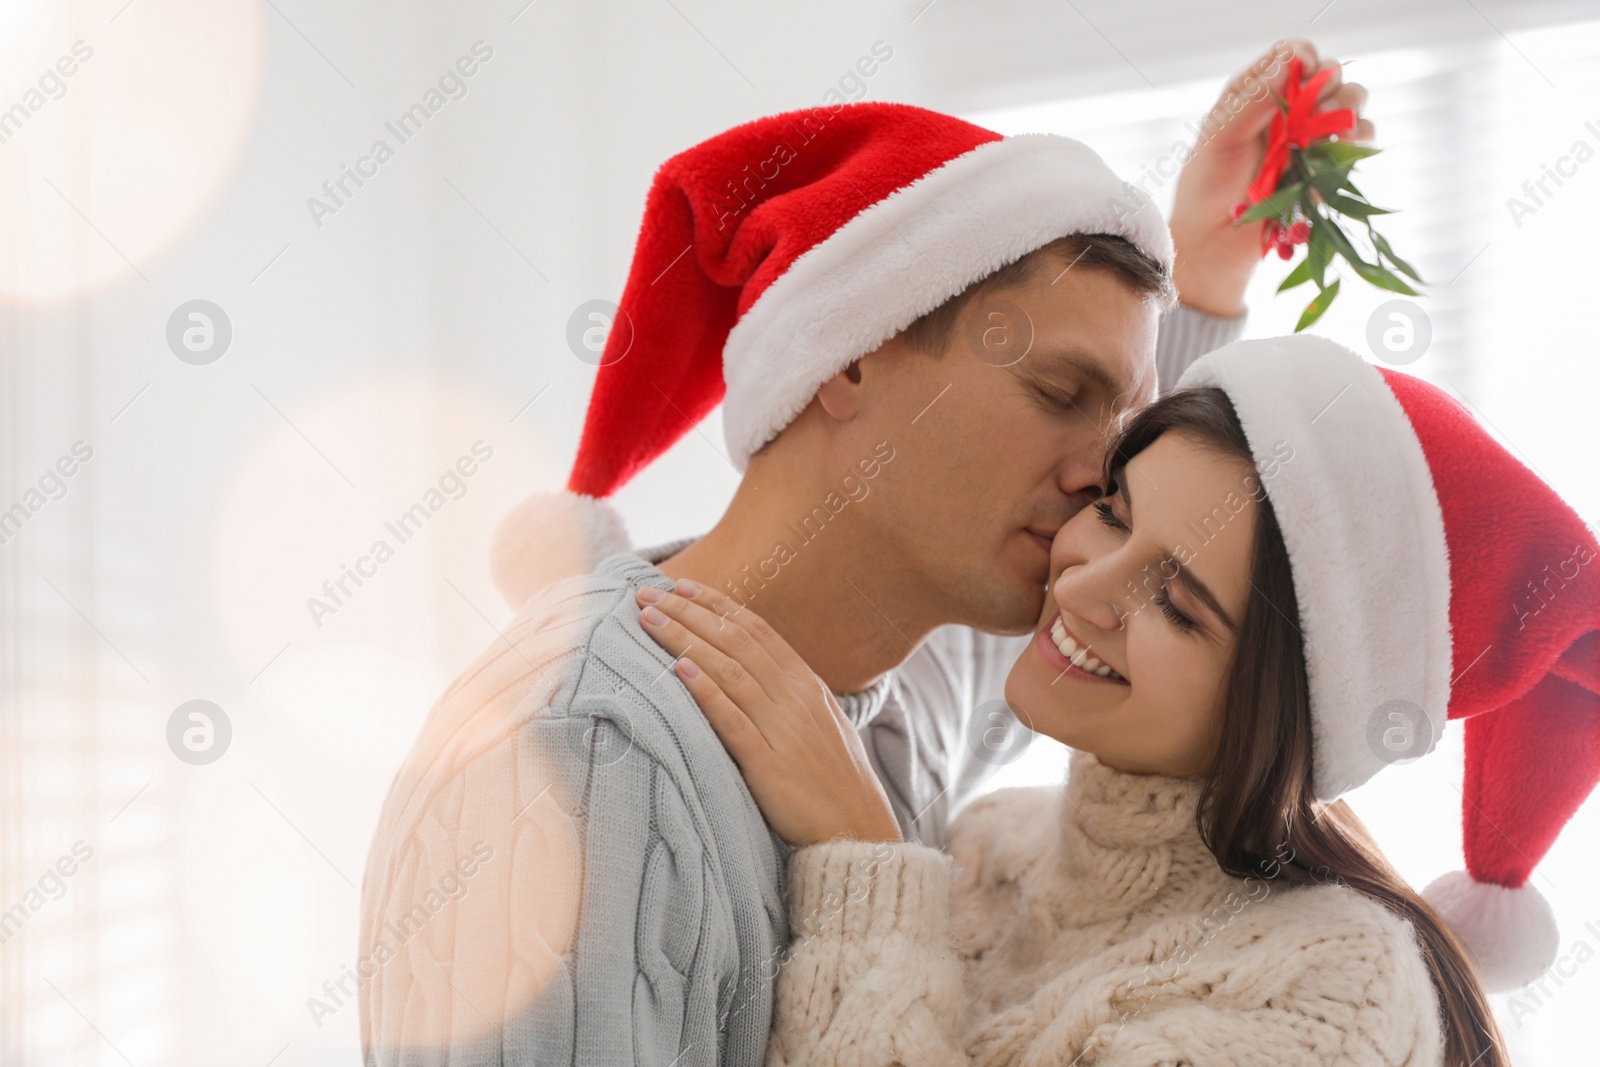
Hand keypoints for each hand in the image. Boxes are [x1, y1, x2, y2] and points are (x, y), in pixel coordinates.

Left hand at [635, 580, 902, 847]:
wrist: (858, 831)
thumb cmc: (835, 781)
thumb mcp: (820, 724)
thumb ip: (789, 696)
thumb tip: (756, 673)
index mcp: (806, 684)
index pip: (755, 630)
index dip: (716, 605)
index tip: (682, 586)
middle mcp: (794, 696)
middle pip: (734, 641)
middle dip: (688, 613)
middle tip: (648, 594)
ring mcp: (782, 727)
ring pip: (727, 670)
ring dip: (685, 640)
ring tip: (650, 621)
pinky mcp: (768, 762)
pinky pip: (732, 719)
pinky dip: (705, 691)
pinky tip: (679, 670)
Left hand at [1168, 38, 1374, 316]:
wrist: (1214, 242)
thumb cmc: (1206, 188)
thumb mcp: (1219, 138)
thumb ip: (1252, 101)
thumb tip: (1289, 62)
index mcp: (1257, 94)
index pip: (1292, 55)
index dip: (1303, 55)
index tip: (1304, 67)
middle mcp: (1289, 110)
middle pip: (1329, 73)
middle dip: (1329, 82)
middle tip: (1315, 105)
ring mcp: (1311, 137)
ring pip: (1352, 102)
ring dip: (1347, 108)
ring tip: (1326, 130)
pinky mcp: (1328, 167)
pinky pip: (1359, 142)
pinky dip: (1357, 140)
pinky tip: (1337, 149)